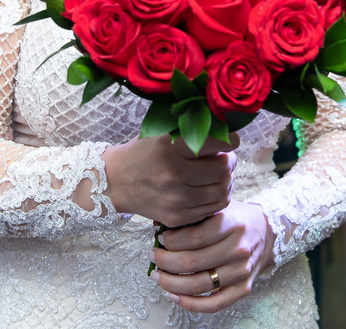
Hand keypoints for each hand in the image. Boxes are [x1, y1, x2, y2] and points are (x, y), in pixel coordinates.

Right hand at [102, 133, 238, 227]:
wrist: (116, 181)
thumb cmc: (145, 152)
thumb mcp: (163, 132)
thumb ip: (192, 130)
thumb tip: (227, 128)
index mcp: (170, 146)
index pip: (218, 142)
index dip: (230, 140)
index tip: (230, 140)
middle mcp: (173, 173)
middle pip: (224, 168)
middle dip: (229, 161)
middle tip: (224, 157)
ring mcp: (176, 198)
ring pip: (223, 190)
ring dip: (226, 180)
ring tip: (218, 174)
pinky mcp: (177, 216)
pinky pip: (213, 208)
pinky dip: (217, 197)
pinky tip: (209, 189)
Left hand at [151, 200, 274, 313]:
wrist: (265, 231)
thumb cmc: (235, 218)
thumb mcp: (217, 208)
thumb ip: (191, 216)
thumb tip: (158, 225)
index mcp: (232, 224)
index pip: (194, 237)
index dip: (171, 241)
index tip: (160, 239)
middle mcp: (239, 249)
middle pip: (192, 262)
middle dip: (165, 261)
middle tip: (153, 256)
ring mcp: (241, 271)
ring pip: (198, 285)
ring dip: (171, 283)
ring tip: (157, 276)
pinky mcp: (243, 289)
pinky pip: (213, 304)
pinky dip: (190, 303)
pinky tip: (173, 296)